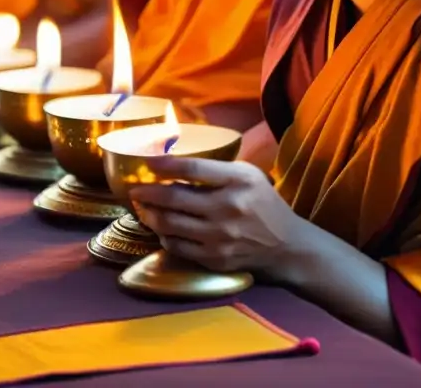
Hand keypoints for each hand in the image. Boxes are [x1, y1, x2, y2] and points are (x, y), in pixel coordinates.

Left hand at [129, 157, 305, 278]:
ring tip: (143, 208)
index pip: (193, 170)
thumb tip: (175, 162)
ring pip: (170, 224)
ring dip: (150, 215)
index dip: (165, 165)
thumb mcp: (248, 175)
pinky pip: (177, 246)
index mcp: (239, 181)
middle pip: (175, 198)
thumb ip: (217, 169)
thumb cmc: (263, 203)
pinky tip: (162, 228)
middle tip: (135, 189)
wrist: (285, 245)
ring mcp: (220, 236)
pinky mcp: (215, 258)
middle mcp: (229, 208)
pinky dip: (165, 236)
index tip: (147, 162)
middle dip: (147, 193)